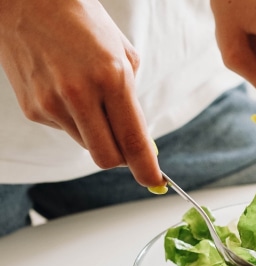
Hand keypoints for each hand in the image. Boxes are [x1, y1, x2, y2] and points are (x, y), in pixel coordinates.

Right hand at [0, 0, 162, 186]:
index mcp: (111, 77)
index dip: (146, 168)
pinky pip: (65, 130)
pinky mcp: (32, 108)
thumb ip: (132, 99)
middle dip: (122, 159)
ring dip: (97, 134)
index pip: (133, 141)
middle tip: (128, 147)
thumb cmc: (82, 23)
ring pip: (86, 145)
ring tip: (90, 98)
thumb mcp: (121, 54)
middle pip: (107, 158)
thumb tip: (140, 139)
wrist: (24, 1)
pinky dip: (74, 121)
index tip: (154, 181)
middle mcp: (79, 93)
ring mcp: (51, 103)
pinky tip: (67, 92)